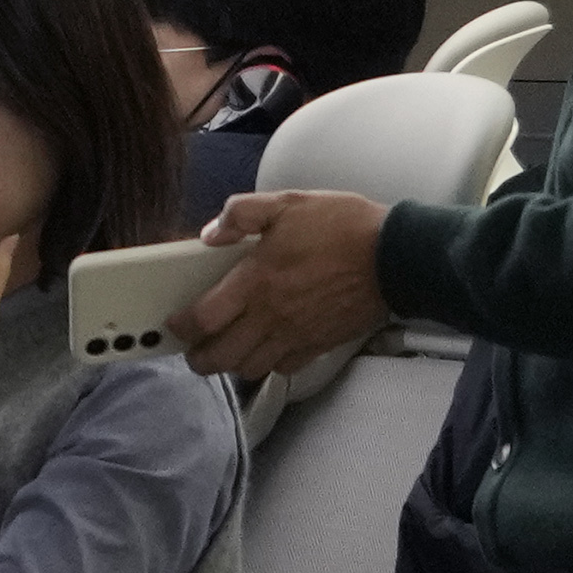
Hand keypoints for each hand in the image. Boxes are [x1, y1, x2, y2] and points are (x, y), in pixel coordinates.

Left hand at [175, 189, 394, 378]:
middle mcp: (271, 316)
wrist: (396, 256)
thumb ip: (242, 214)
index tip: (176, 323)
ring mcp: (296, 335)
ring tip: (228, 348)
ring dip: (233, 363)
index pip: (204, 320)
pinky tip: (268, 349)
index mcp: (256, 282)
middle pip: (221, 358)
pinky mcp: (319, 345)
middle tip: (195, 347)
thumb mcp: (287, 203)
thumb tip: (210, 233)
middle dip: (200, 358)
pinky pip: (285, 368)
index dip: (182, 327)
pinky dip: (270, 365)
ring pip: (250, 369)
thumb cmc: (343, 227)